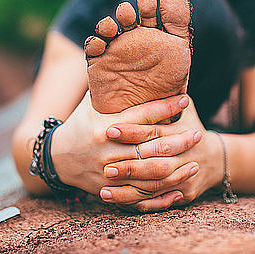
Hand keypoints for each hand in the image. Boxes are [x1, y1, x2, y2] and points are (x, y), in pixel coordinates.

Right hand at [51, 92, 202, 202]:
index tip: (184, 101)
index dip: (165, 108)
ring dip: (176, 170)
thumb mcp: (90, 103)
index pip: (142, 115)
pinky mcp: (111, 190)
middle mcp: (108, 149)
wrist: (57, 158)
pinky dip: (162, 195)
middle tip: (198, 134)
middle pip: (150, 146)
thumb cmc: (79, 124)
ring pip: (149, 174)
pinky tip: (179, 189)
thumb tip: (123, 57)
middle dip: (178, 141)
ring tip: (196, 163)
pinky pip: (140, 196)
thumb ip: (109, 87)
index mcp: (104, 125)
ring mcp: (109, 172)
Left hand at [101, 97, 223, 211]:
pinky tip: (116, 200)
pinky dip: (137, 203)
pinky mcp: (182, 194)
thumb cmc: (190, 127)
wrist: (215, 159)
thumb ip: (165, 96)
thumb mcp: (186, 108)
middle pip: (154, 161)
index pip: (154, 131)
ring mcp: (184, 177)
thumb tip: (144, 73)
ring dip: (128, 189)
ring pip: (154, 185)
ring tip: (102, 189)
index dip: (132, 130)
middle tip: (104, 165)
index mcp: (180, 131)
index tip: (110, 129)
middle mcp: (184, 156)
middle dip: (129, 164)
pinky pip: (158, 202)